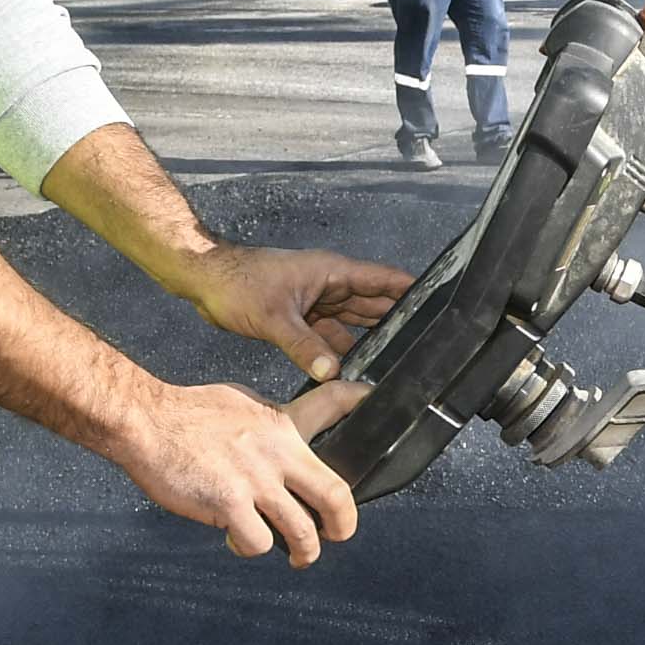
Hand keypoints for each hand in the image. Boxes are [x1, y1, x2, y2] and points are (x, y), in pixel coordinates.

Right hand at [115, 379, 364, 564]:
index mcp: (280, 426)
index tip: (371, 399)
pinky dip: (250, 548)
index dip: (358, 402)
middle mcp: (276, 454)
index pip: (330, 405)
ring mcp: (255, 481)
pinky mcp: (229, 504)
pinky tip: (237, 540)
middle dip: (343, 525)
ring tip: (296, 554)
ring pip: (302, 532)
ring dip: (303, 551)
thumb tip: (279, 440)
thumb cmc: (184, 412)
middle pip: (334, 496)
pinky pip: (257, 542)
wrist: (144, 420)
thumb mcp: (239, 402)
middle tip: (337, 534)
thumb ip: (267, 425)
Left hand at [173, 242, 413, 376]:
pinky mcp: (301, 317)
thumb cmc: (237, 283)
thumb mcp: (274, 318)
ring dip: (366, 340)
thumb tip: (332, 372)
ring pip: (352, 322)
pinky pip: (329, 335)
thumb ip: (305, 347)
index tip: (440, 303)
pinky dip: (338, 351)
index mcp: (332, 272)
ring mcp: (316, 300)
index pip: (383, 279)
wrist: (204, 280)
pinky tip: (348, 369)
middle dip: (395, 321)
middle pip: (373, 304)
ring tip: (389, 363)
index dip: (411, 290)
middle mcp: (329, 285)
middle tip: (421, 344)